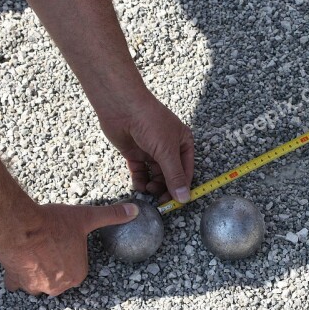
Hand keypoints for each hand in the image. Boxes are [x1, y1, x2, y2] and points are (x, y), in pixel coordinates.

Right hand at [0, 202, 138, 295]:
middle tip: (50, 247)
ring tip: (36, 253)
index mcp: (77, 275)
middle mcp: (58, 286)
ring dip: (37, 272)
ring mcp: (36, 286)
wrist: (20, 226)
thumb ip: (112, 215)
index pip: (77, 269)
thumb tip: (134, 210)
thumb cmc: (53, 223)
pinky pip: (17, 284)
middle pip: (58, 279)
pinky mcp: (16, 281)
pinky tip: (19, 262)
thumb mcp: (86, 216)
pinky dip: (18, 276)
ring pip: (38, 283)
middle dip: (55, 266)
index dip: (71, 255)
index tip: (65, 244)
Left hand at [97, 89, 194, 203]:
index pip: (186, 170)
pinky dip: (139, 180)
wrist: (122, 107)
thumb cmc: (150, 122)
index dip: (182, 187)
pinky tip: (138, 185)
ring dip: (152, 185)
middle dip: (165, 188)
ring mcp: (151, 151)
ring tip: (148, 190)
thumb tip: (184, 198)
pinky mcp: (135, 153)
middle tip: (159, 201)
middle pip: (170, 175)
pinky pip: (140, 172)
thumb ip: (175, 176)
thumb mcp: (166, 151)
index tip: (176, 202)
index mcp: (183, 143)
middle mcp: (169, 148)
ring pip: (155, 175)